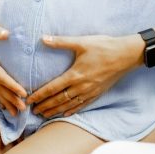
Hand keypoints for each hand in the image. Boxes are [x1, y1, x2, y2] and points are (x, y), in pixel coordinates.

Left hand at [26, 34, 143, 117]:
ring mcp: (90, 92)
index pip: (52, 88)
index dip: (39, 95)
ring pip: (69, 105)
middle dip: (45, 106)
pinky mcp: (98, 93)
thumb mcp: (81, 42)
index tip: (28, 100)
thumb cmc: (103, 47)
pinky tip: (66, 113)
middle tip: (33, 111)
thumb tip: (43, 38)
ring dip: (56, 111)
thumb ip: (61, 42)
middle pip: (58, 100)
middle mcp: (81, 86)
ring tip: (45, 115)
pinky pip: (82, 105)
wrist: (126, 55)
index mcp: (75, 74)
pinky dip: (72, 110)